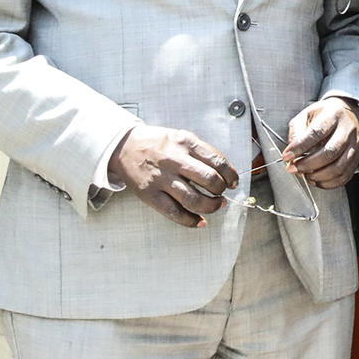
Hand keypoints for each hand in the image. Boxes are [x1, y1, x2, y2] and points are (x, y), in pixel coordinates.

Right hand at [107, 126, 238, 227]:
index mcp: (186, 143)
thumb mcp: (182, 137)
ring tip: (217, 205)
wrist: (124, 147)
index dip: (231, 175)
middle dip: (221, 190)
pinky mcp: (150, 195)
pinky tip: (200, 221)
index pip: (218, 161)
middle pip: (209, 180)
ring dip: (211, 206)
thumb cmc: (158, 143)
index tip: (233, 182)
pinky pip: (174, 212)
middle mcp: (174, 160)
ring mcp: (161, 179)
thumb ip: (202, 152)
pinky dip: (190, 220)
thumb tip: (225, 172)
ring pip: (193, 199)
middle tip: (223, 193)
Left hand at [282, 97, 358, 187]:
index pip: (316, 133)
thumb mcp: (306, 115)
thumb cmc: (324, 116)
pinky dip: (329, 183)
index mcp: (333, 115)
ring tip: (305, 175)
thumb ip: (296, 132)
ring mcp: (354, 145)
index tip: (287, 156)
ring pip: (339, 167)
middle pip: (329, 152)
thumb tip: (292, 152)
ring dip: (318, 176)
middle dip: (307, 164)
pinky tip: (317, 180)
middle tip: (293, 168)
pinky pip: (345, 176)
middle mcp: (347, 130)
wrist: (346, 114)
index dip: (300, 147)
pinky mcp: (357, 157)